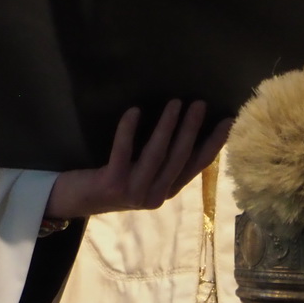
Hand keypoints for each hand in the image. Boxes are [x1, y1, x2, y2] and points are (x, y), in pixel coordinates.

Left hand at [44, 100, 232, 219]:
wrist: (76, 200)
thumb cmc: (113, 178)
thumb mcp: (143, 172)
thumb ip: (163, 159)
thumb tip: (187, 123)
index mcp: (166, 191)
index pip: (196, 166)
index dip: (213, 144)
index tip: (228, 121)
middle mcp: (155, 196)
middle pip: (179, 158)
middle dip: (191, 129)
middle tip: (199, 103)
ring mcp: (134, 192)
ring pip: (156, 155)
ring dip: (167, 127)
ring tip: (175, 102)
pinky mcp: (112, 185)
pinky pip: (123, 152)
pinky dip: (129, 130)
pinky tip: (134, 111)